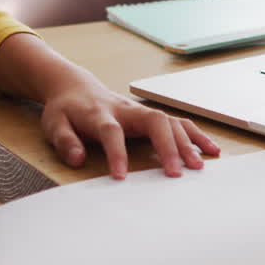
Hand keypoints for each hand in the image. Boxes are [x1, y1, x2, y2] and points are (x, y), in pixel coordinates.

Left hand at [39, 66, 219, 178]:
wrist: (75, 86)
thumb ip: (65, 141)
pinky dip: (196, 135)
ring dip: (187, 142)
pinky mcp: (151, 116)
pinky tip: (211, 150)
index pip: (111, 132)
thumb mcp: (54, 124)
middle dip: (168, 146)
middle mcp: (126, 110)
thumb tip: (77, 160)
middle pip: (153, 121)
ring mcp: (141, 111)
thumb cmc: (66, 110)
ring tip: (200, 166)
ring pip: (170, 121)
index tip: (120, 177)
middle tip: (176, 173)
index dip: (117, 153)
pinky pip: (178, 123)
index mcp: (100, 114)